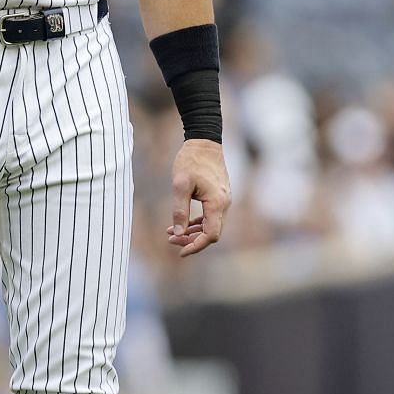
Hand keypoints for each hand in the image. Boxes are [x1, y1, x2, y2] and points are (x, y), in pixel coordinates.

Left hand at [168, 138, 229, 256]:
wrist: (204, 141)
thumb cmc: (191, 160)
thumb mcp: (180, 185)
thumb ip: (179, 210)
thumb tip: (178, 234)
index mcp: (217, 203)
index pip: (211, 234)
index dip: (196, 246)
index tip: (180, 252)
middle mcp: (224, 204)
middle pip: (211, 232)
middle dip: (191, 240)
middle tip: (170, 240)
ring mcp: (223, 200)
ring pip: (210, 225)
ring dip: (192, 232)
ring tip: (171, 234)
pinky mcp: (219, 196)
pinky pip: (210, 216)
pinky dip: (196, 223)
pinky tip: (182, 224)